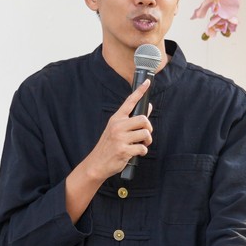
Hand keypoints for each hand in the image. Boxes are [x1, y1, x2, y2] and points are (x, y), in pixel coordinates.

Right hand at [64, 80, 153, 221]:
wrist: (97, 163)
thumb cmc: (109, 146)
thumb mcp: (116, 130)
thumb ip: (131, 120)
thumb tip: (147, 108)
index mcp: (116, 119)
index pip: (129, 102)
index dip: (140, 91)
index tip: (148, 82)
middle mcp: (117, 126)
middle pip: (143, 120)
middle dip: (148, 128)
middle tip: (146, 135)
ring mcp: (120, 138)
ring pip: (145, 134)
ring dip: (147, 141)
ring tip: (142, 144)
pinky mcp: (124, 150)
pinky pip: (142, 148)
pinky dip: (143, 152)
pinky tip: (137, 153)